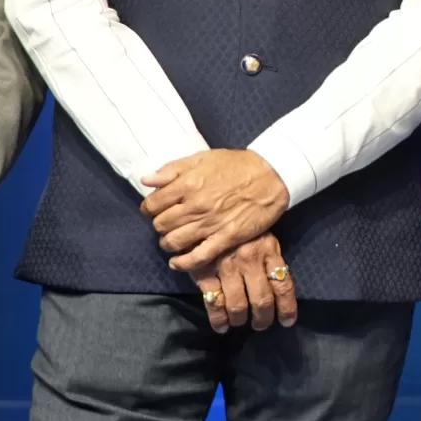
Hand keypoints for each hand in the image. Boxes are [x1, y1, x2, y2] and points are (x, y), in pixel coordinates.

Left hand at [143, 149, 289, 271]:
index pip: (152, 205)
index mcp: (187, 184)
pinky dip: (184, 263)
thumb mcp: (203, 158)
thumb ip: (172, 169)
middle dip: (160, 225)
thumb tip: (146, 180)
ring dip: (168, 243)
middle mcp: (195, 206)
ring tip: (174, 239)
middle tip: (169, 223)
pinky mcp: (226, 237)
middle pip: (160, 225)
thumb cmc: (237, 165)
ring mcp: (210, 224)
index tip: (156, 209)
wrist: (273, 175)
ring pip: (174, 242)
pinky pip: (198, 257)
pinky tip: (177, 263)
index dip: (150, 208)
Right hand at [190, 233, 298, 333]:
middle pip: (262, 299)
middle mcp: (250, 260)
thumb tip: (278, 286)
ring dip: (241, 319)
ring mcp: (227, 267)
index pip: (284, 285)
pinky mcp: (205, 272)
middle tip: (261, 325)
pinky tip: (221, 326)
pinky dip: (218, 318)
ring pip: (238, 304)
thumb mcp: (261, 234)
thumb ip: (269, 257)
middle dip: (263, 318)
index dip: (287, 308)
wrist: (206, 211)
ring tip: (240, 323)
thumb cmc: (239, 226)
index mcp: (268, 250)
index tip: (287, 322)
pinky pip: (214, 302)